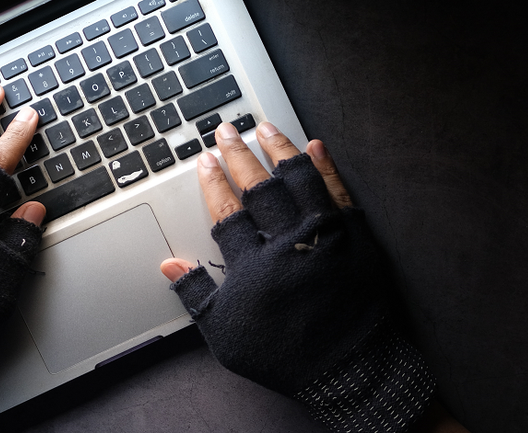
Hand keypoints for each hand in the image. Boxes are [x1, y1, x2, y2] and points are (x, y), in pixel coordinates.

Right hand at [158, 121, 436, 432]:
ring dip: (280, 149)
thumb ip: (197, 294)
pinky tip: (316, 146)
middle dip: (238, 155)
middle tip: (226, 131)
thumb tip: (169, 264)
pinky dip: (327, 166)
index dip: (213, 182)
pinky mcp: (358, 237)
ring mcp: (327, 235)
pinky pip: (340, 192)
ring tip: (265, 127)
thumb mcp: (226, 333)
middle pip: (259, 187)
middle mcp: (289, 242)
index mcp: (254, 265)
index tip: (204, 160)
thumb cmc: (284, 355)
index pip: (227, 211)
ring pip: (300, 179)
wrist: (348, 370)